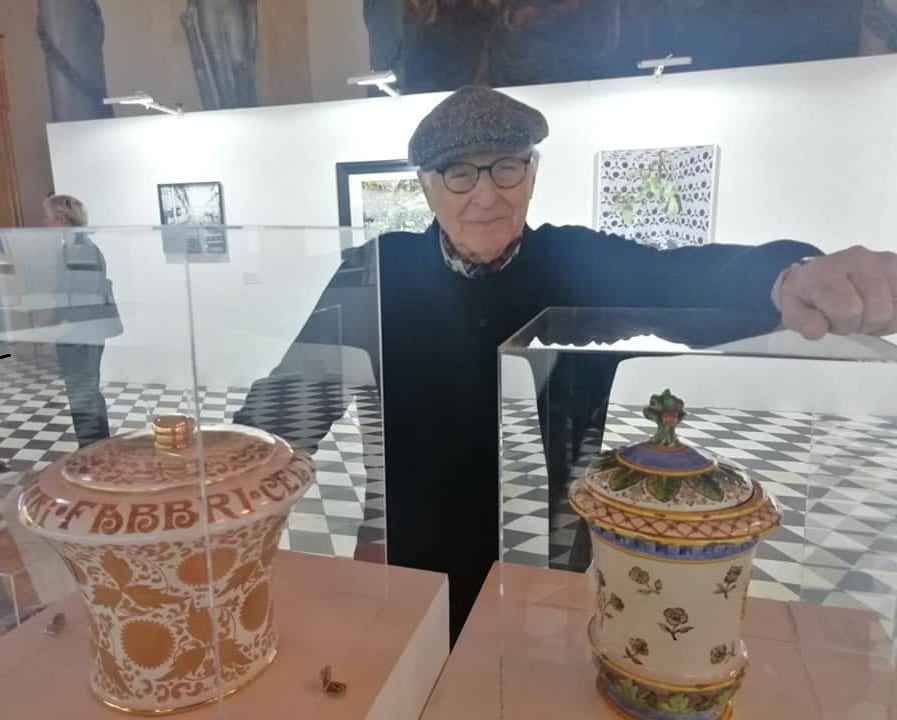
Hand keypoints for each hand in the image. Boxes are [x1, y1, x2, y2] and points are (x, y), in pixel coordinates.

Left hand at [778, 246, 896, 338]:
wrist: (821, 275)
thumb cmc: (809, 295)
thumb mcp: (793, 309)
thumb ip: (802, 321)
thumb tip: (817, 330)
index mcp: (829, 269)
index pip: (848, 310)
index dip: (840, 323)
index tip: (829, 317)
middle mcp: (860, 259)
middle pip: (876, 313)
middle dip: (859, 324)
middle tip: (845, 315)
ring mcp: (885, 262)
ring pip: (895, 313)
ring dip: (877, 321)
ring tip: (860, 311)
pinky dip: (893, 317)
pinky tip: (877, 309)